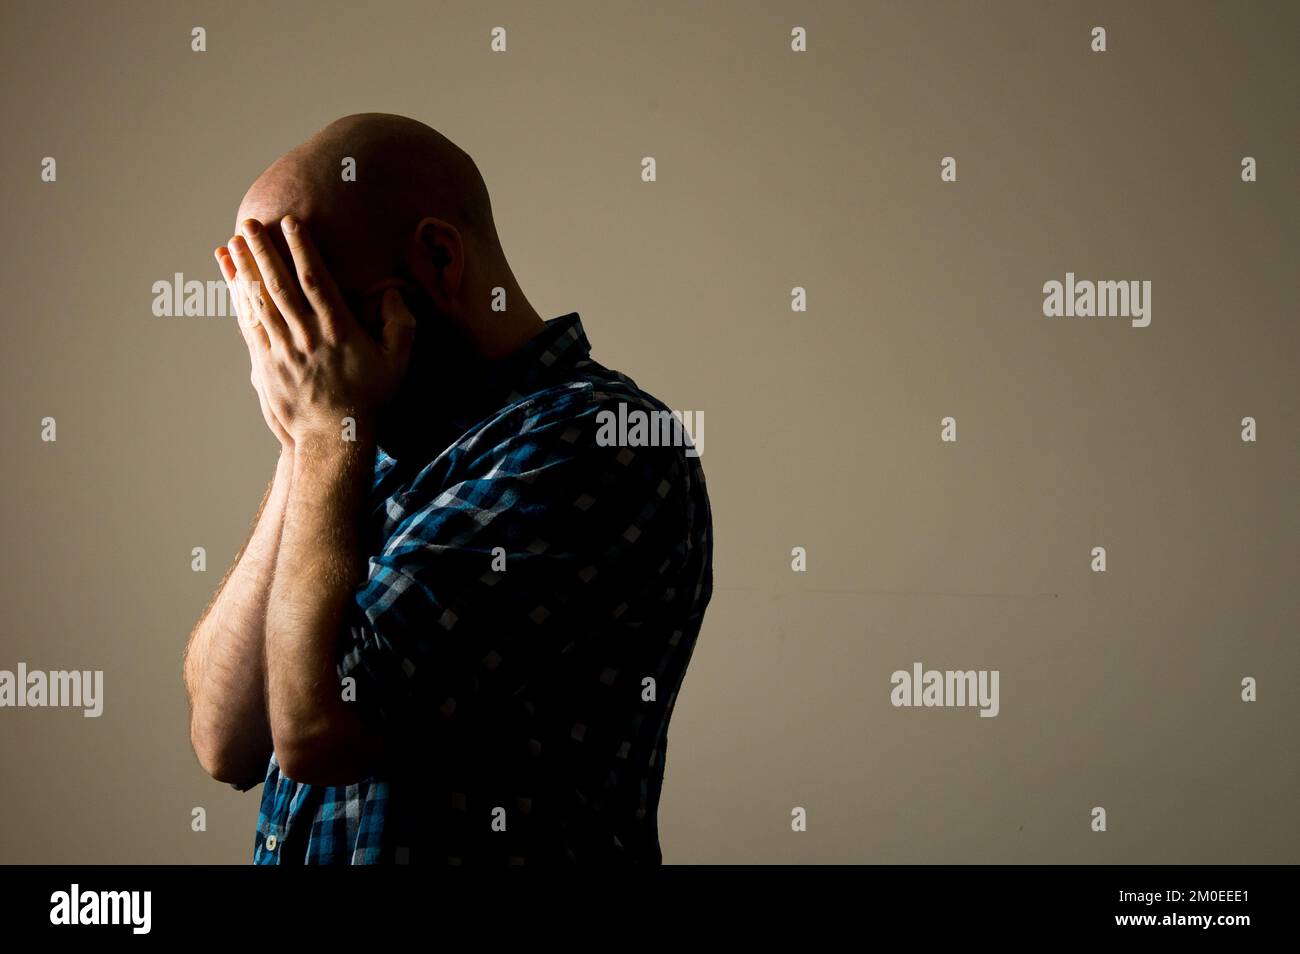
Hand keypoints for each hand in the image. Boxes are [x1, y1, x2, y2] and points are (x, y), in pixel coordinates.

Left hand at [223, 215, 415, 449]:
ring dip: (244, 269)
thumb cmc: (370, 399)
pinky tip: (231, 280)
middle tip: (250, 222)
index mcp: (339, 330)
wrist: (334, 438)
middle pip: (279, 284)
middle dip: (264, 251)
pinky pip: (249, 324)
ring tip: (233, 242)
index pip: (316, 280)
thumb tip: (393, 295)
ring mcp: (282, 350)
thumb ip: (401, 325)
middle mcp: (307, 336)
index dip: (302, 249)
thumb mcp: (398, 363)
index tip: (291, 223)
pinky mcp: (265, 364)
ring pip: (259, 301)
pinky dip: (237, 298)